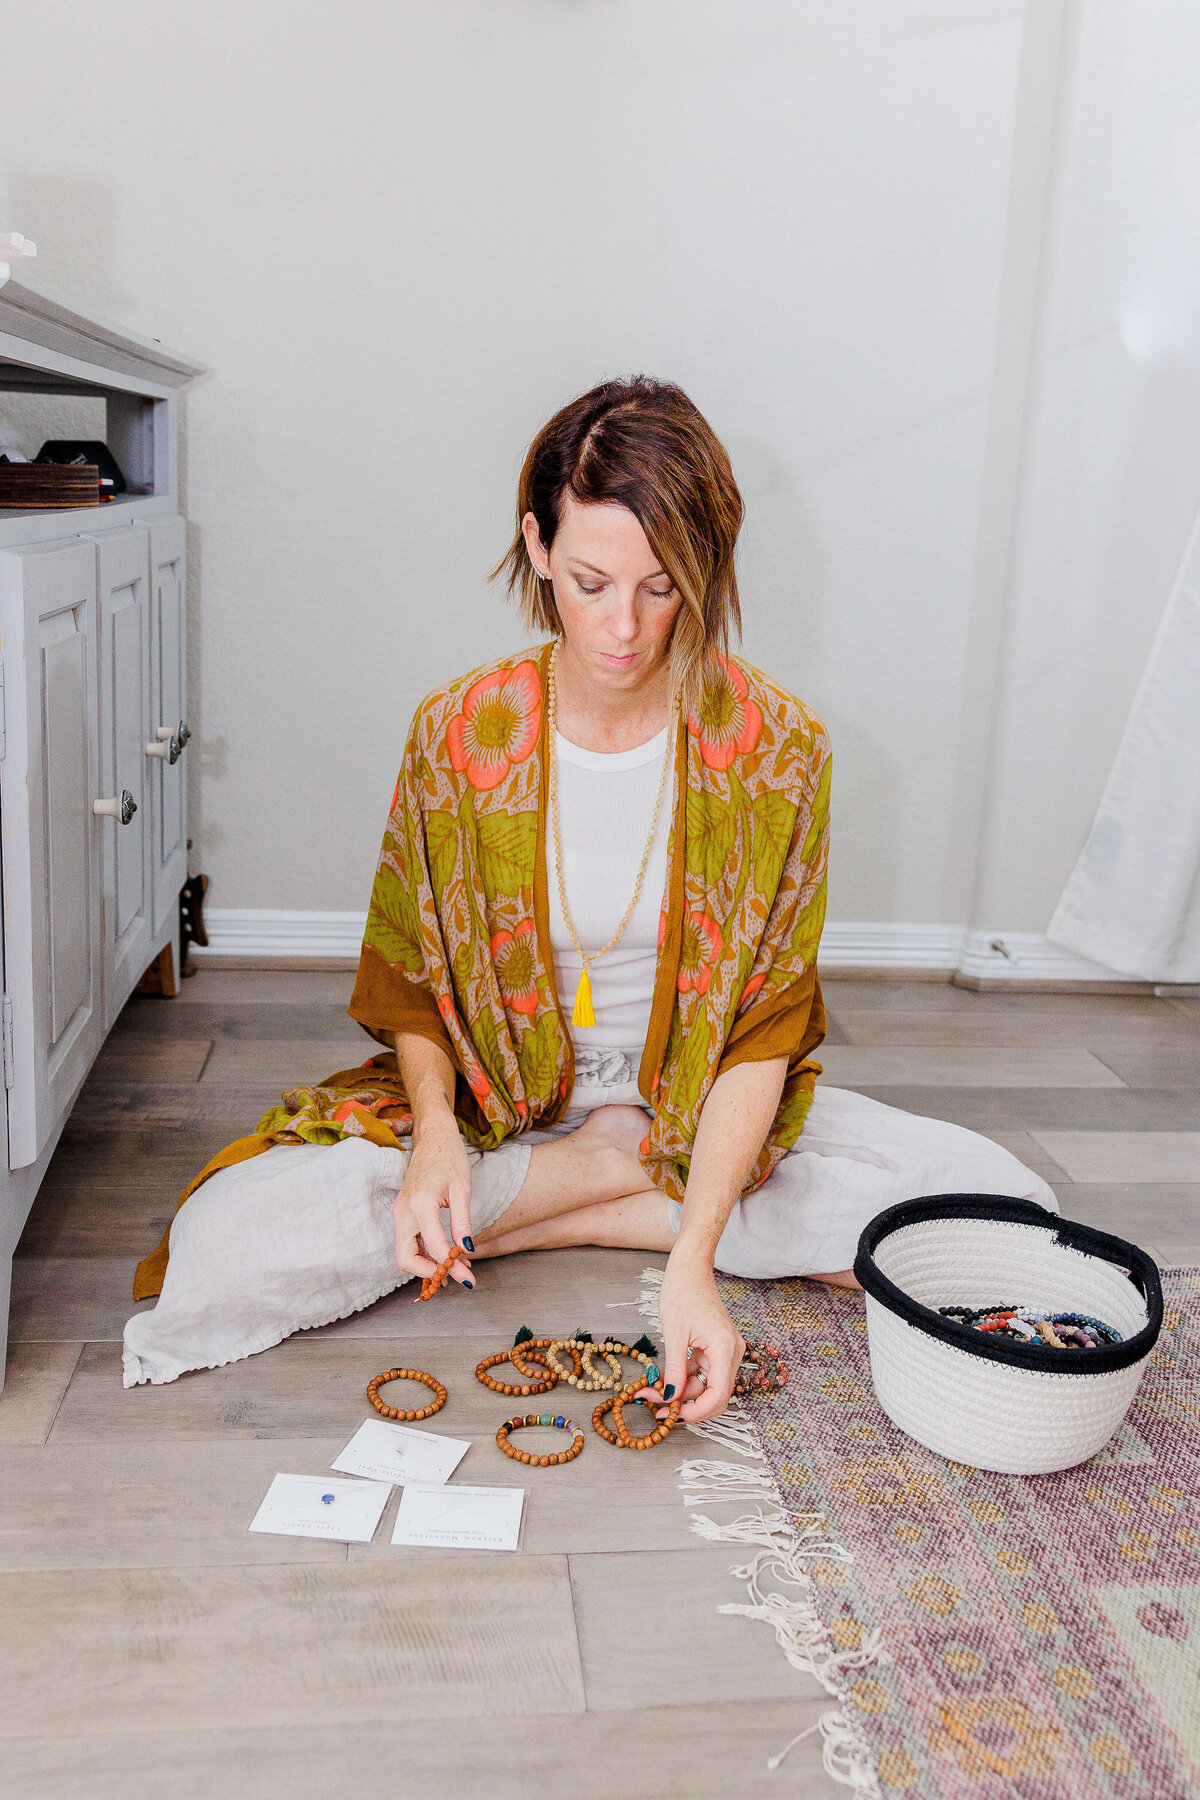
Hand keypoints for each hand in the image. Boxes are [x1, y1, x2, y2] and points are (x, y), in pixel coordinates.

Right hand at [393, 1116, 474, 1287]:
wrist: (433, 1138)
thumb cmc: (449, 1158)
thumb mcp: (462, 1189)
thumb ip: (462, 1221)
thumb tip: (466, 1250)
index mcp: (420, 1204)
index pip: (434, 1247)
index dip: (452, 1267)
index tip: (469, 1280)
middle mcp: (403, 1211)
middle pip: (406, 1259)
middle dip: (430, 1273)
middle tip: (457, 1276)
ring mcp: (399, 1213)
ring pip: (405, 1254)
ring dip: (428, 1265)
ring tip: (457, 1266)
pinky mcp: (402, 1213)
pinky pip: (408, 1243)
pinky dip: (425, 1254)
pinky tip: (447, 1254)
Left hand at [638, 1248, 743, 1423]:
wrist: (690, 1269)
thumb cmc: (682, 1293)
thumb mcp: (674, 1334)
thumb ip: (674, 1369)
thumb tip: (670, 1398)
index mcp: (725, 1348)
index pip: (717, 1396)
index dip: (694, 1412)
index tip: (668, 1416)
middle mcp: (733, 1352)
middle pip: (713, 1394)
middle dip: (685, 1404)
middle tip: (654, 1407)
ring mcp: (726, 1350)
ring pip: (706, 1385)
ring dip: (681, 1392)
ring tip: (650, 1392)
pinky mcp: (718, 1348)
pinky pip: (703, 1373)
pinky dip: (684, 1379)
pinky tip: (663, 1380)